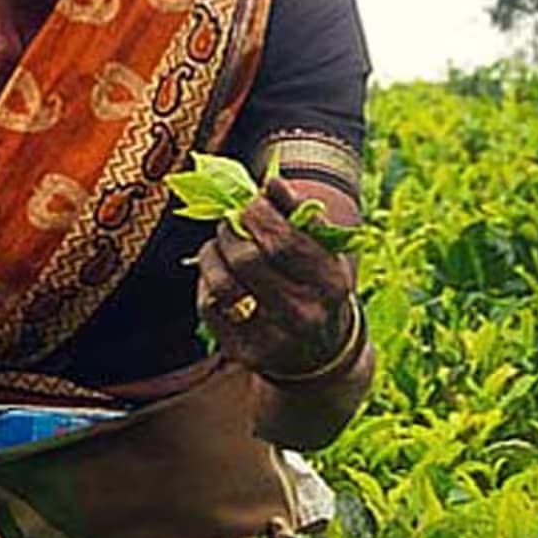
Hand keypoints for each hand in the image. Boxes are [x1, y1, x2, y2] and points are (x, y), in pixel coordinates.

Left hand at [196, 174, 353, 381]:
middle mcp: (304, 315)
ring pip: (222, 285)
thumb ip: (300, 213)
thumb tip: (272, 182)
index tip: (250, 204)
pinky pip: (209, 306)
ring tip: (219, 246)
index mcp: (330, 283)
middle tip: (231, 223)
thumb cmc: (319, 287)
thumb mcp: (324, 252)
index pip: (283, 240)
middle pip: (247, 259)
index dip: (257, 213)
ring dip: (211, 254)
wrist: (322, 355)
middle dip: (230, 230)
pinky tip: (219, 276)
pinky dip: (207, 282)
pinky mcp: (245, 353)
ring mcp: (273, 339)